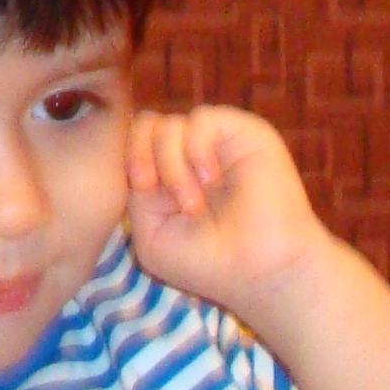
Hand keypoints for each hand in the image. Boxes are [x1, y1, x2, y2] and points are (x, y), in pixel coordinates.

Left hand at [124, 104, 330, 314]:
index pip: (133, 141)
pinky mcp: (244, 133)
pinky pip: (202, 118)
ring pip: (169, 124)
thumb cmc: (206, 262)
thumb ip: (135, 195)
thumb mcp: (151, 235)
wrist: (259, 271)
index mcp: (167, 175)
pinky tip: (210, 179)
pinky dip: (196, 149)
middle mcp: (191, 155)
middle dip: (141, 154)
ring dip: (172, 165)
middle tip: (154, 188)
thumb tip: (139, 158)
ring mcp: (217, 143)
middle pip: (146, 124)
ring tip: (193, 203)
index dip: (130, 156)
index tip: (143, 188)